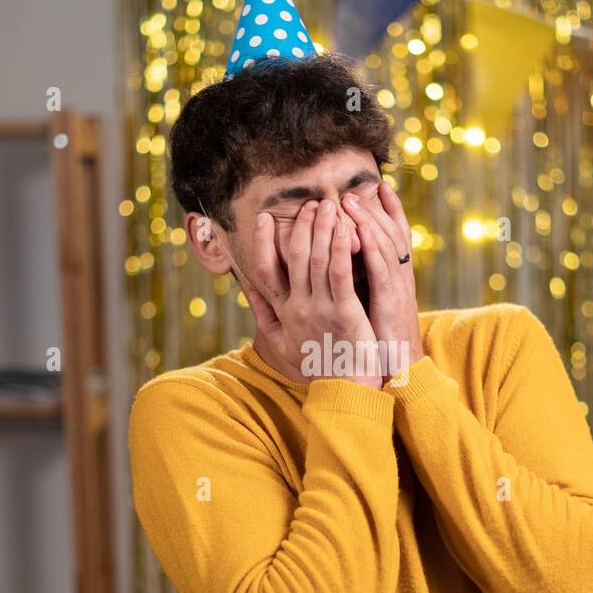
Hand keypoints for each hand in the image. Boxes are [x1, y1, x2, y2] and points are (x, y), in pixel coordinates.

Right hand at [242, 199, 383, 389]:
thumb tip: (247, 289)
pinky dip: (341, 249)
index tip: (263, 217)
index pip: (265, 270)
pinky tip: (345, 229)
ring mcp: (321, 310)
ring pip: (318, 260)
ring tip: (329, 206)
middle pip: (295, 257)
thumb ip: (265, 315)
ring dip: (322, 229)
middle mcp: (298, 308)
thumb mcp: (283, 343)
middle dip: (302, 226)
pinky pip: (341, 274)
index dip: (262, 242)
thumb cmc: (318, 364)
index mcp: (284, 312)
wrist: (345, 389)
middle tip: (311, 203)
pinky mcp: (345, 313)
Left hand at [341, 183, 422, 383]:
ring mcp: (397, 287)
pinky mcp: (391, 301)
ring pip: (384, 245)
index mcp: (396, 277)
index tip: (378, 188)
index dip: (390, 210)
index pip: (396, 235)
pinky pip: (381, 268)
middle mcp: (400, 276)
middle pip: (389, 233)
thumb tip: (350, 266)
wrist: (401, 368)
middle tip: (351, 190)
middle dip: (371, 209)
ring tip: (349, 200)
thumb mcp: (375, 305)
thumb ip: (366, 282)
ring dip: (367, 220)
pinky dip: (372, 246)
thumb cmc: (383, 340)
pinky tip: (361, 229)